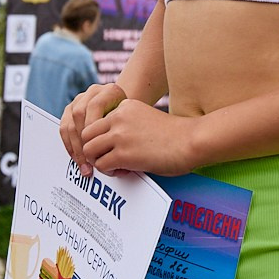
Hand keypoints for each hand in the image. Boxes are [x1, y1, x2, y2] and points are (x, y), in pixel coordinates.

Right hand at [61, 83, 126, 174]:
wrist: (125, 112)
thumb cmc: (131, 121)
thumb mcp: (131, 123)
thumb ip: (122, 132)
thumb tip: (114, 156)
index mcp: (110, 91)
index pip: (95, 106)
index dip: (94, 128)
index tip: (99, 148)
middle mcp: (93, 92)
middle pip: (79, 114)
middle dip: (83, 141)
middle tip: (90, 160)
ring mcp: (80, 100)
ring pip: (69, 123)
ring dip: (75, 147)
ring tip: (84, 164)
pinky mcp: (70, 110)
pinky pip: (64, 128)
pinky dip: (69, 145)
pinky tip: (77, 158)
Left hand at [80, 98, 201, 176]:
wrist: (192, 141)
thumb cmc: (176, 135)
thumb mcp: (146, 119)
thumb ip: (128, 126)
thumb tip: (112, 145)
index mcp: (125, 106)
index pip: (96, 122)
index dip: (102, 138)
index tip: (116, 148)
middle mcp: (118, 117)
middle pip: (86, 134)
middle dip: (93, 150)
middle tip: (108, 160)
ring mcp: (120, 135)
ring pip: (89, 150)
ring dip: (99, 162)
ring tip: (116, 167)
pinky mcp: (123, 154)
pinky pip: (102, 165)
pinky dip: (110, 173)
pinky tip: (126, 171)